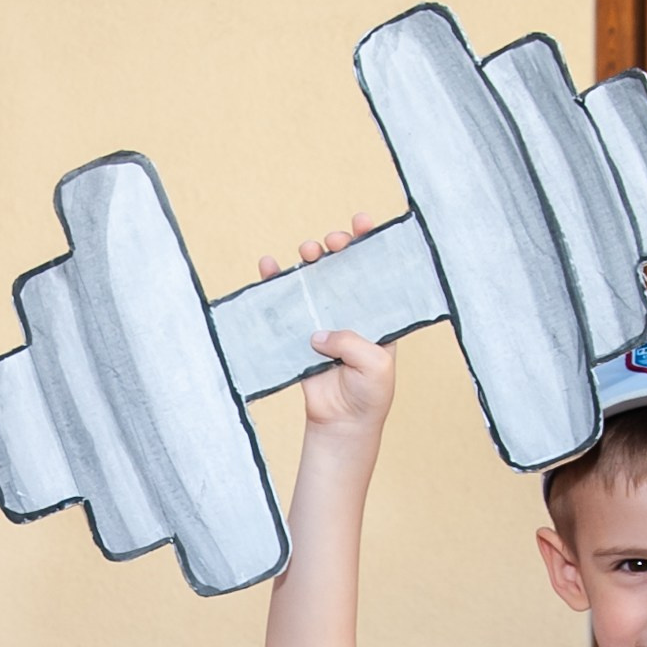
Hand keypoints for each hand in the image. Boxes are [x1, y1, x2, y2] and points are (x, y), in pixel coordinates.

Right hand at [258, 215, 396, 435]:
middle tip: (332, 244)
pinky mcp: (300, 333)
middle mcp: (351, 310)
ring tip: (307, 252)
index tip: (362, 223)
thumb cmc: (369, 394)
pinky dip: (275, 283)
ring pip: (314, 280)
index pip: (375, 271)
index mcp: (377, 314)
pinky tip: (268, 268)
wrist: (342, 423)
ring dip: (309, 260)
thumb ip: (352, 343)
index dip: (371, 243)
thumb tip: (318, 333)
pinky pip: (286, 304)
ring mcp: (324, 319)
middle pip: (343, 267)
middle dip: (337, 247)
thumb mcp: (376, 366)